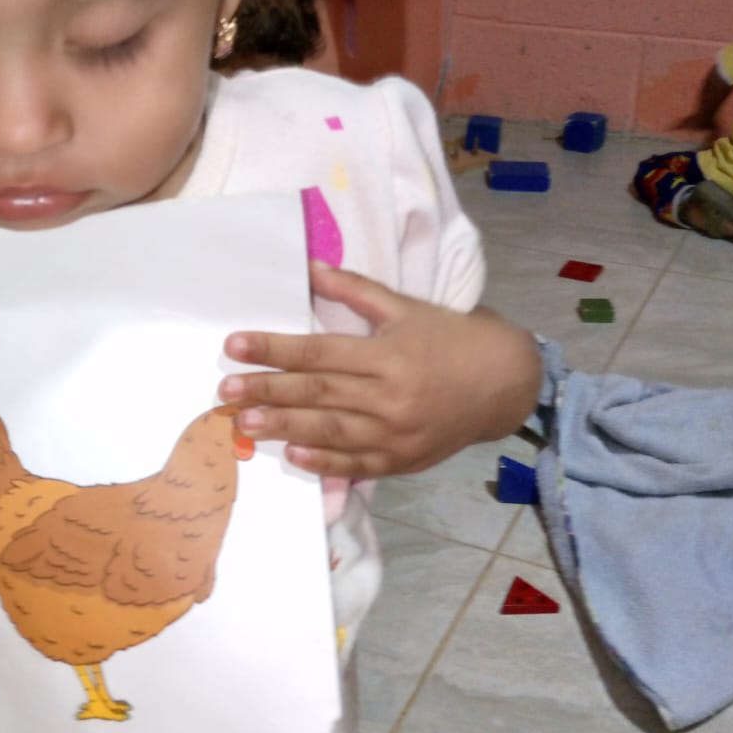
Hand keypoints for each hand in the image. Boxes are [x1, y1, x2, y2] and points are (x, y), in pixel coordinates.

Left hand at [219, 263, 540, 478]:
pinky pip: (358, 465)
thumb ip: (356, 291)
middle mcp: (389, 397)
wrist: (506, 384)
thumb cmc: (452, 338)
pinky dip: (325, 462)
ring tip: (244, 425)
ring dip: (283, 428)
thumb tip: (310, 267)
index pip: (319, 352)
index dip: (274, 349)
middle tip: (225, 392)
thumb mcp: (407, 307)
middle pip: (317, 394)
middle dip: (267, 391)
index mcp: (388, 354)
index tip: (235, 345)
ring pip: (330, 432)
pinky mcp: (403, 460)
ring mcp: (396, 434)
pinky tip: (292, 456)